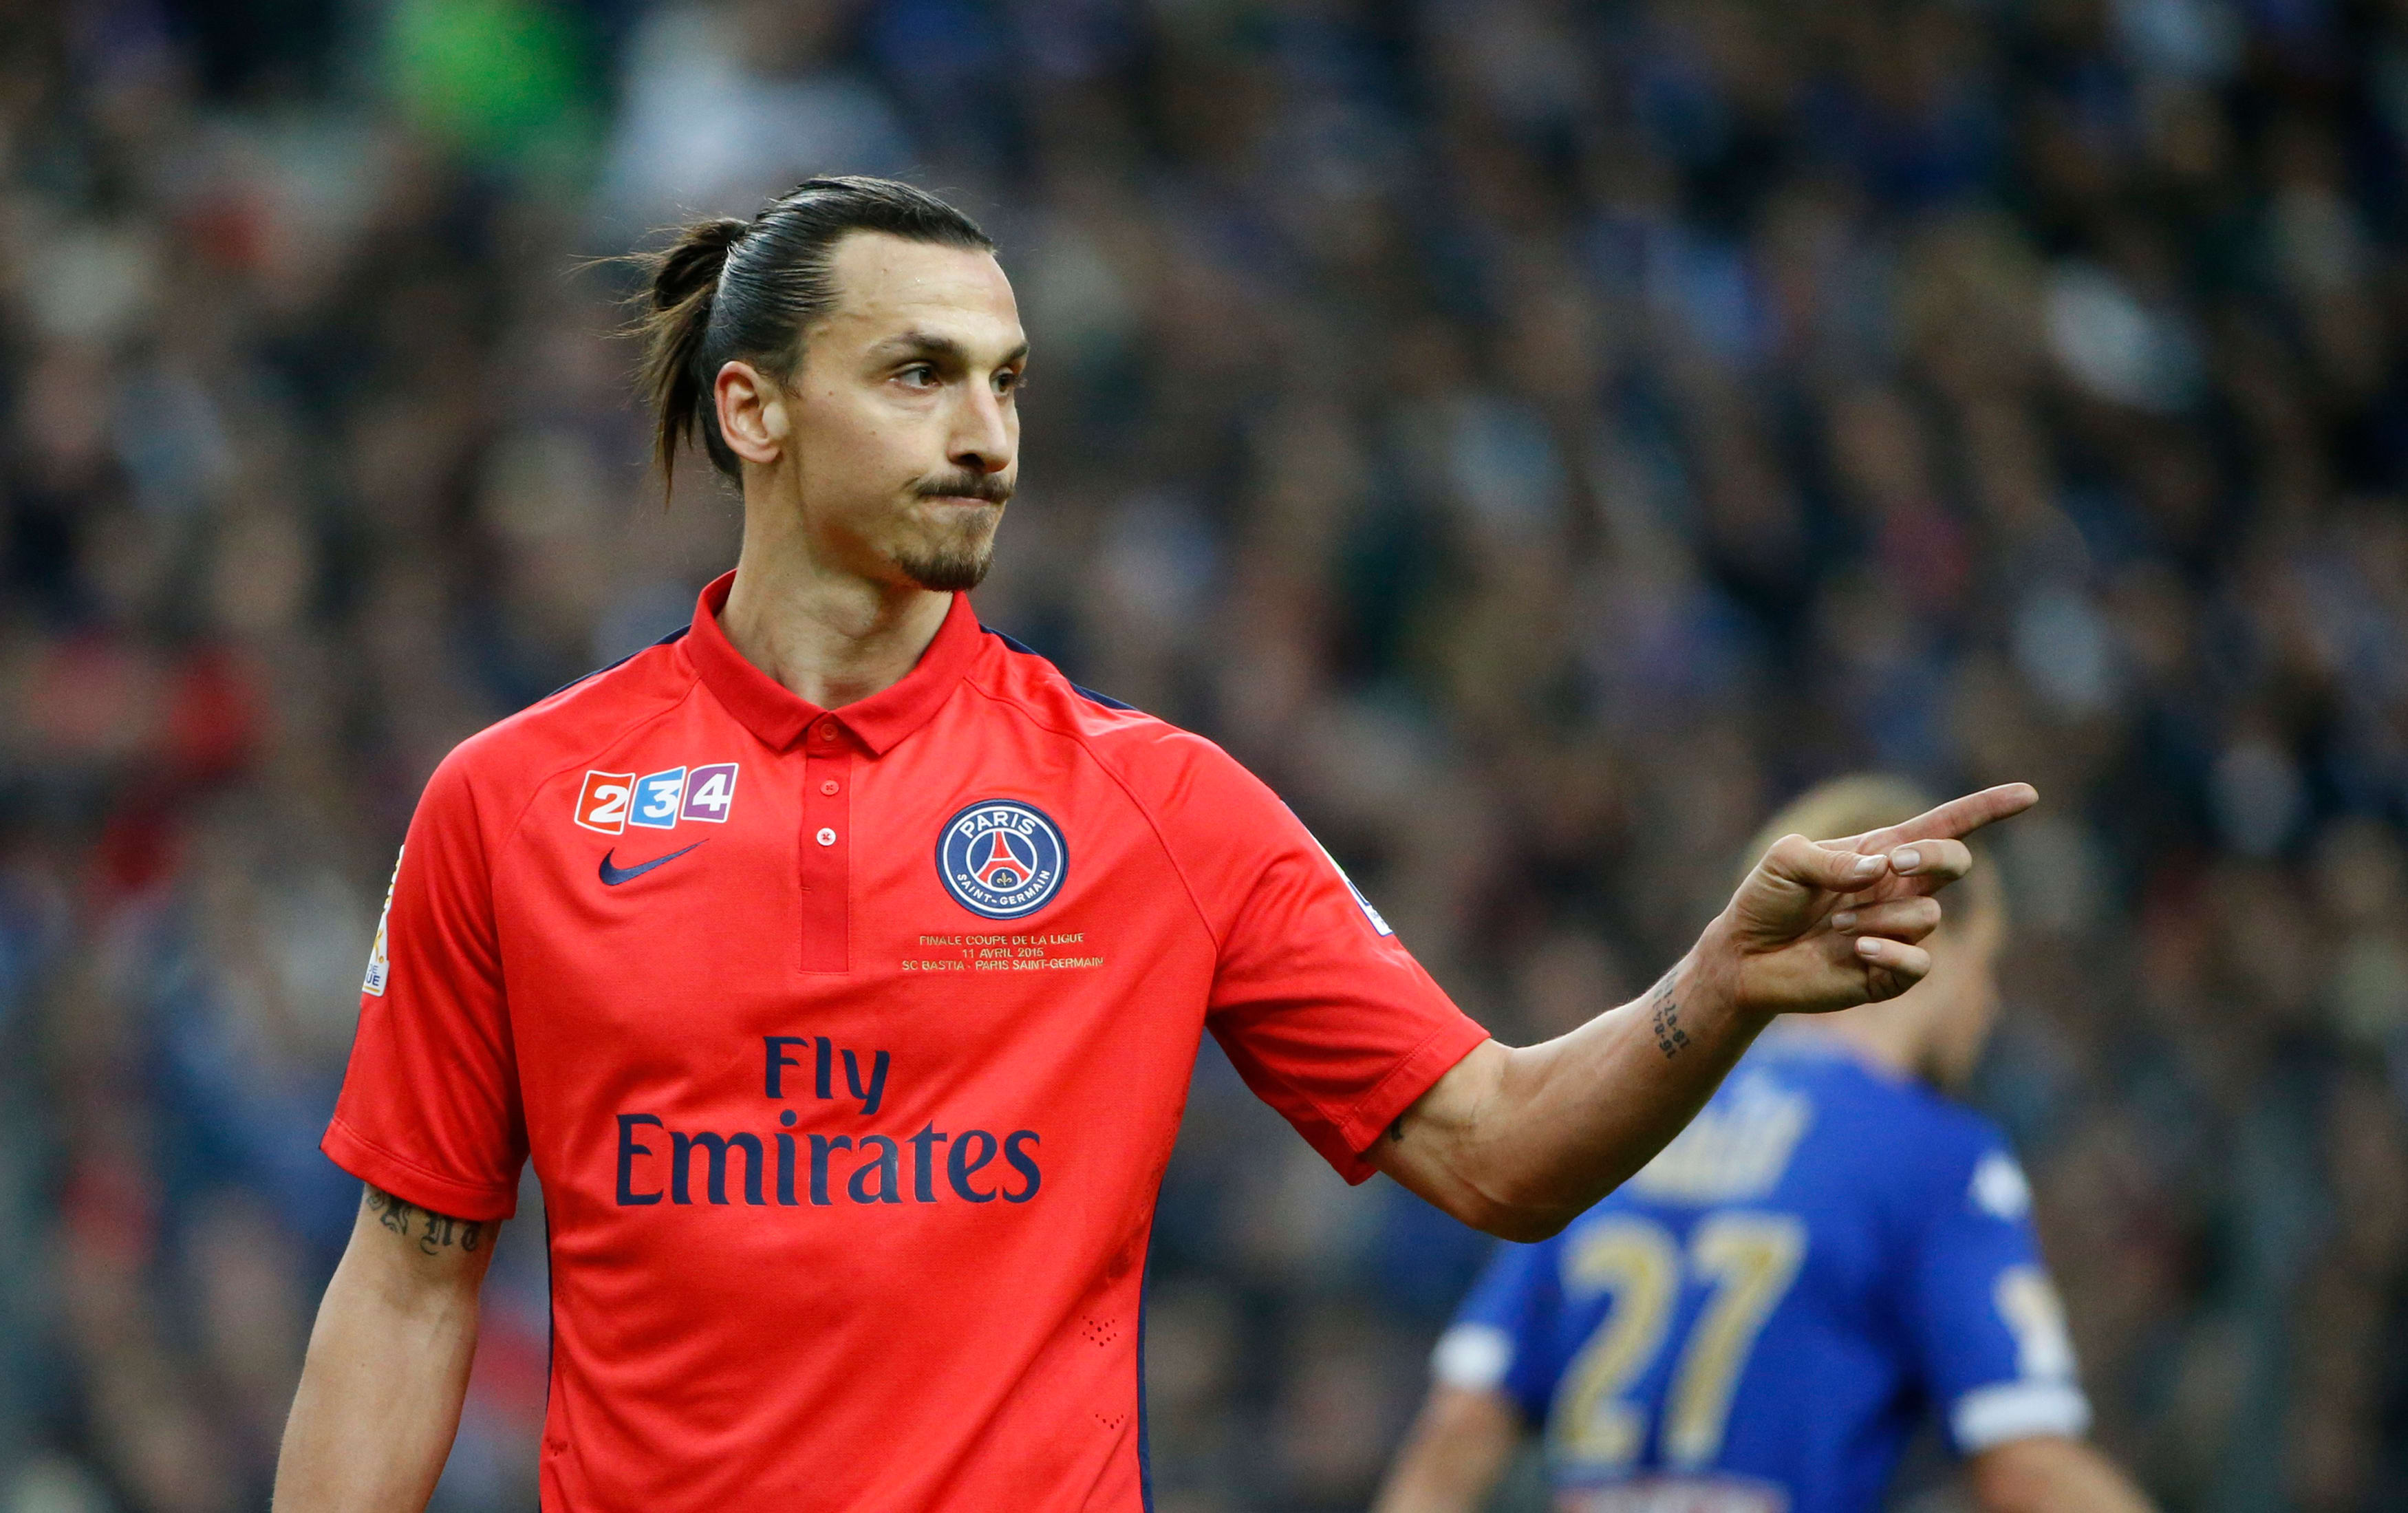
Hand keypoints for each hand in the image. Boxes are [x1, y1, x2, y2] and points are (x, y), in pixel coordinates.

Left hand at [1702, 783, 2036, 1020]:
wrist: (1744, 957)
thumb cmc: (1764, 901)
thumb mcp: (1785, 860)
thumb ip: (1829, 860)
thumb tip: (1880, 872)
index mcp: (1881, 853)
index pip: (1945, 827)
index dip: (1987, 809)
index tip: (2027, 794)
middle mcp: (1899, 890)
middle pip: (1954, 861)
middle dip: (1933, 857)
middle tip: (1892, 863)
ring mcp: (1898, 931)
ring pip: (1928, 915)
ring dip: (1880, 915)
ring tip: (1837, 923)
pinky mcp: (1890, 973)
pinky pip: (1919, 962)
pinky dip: (1890, 950)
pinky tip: (1856, 948)